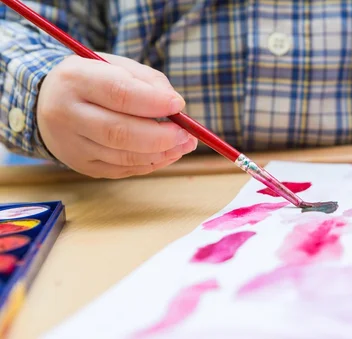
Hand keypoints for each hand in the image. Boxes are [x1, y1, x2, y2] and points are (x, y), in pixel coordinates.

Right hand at [37, 53, 197, 178]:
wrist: (51, 102)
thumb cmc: (94, 80)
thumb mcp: (116, 66)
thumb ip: (148, 81)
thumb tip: (177, 106)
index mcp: (74, 79)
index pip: (118, 93)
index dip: (153, 102)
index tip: (178, 105)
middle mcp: (66, 114)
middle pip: (119, 132)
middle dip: (161, 136)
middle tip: (187, 134)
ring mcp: (71, 144)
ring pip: (123, 156)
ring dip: (162, 153)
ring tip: (185, 144)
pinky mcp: (82, 165)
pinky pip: (123, 169)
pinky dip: (151, 163)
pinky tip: (168, 153)